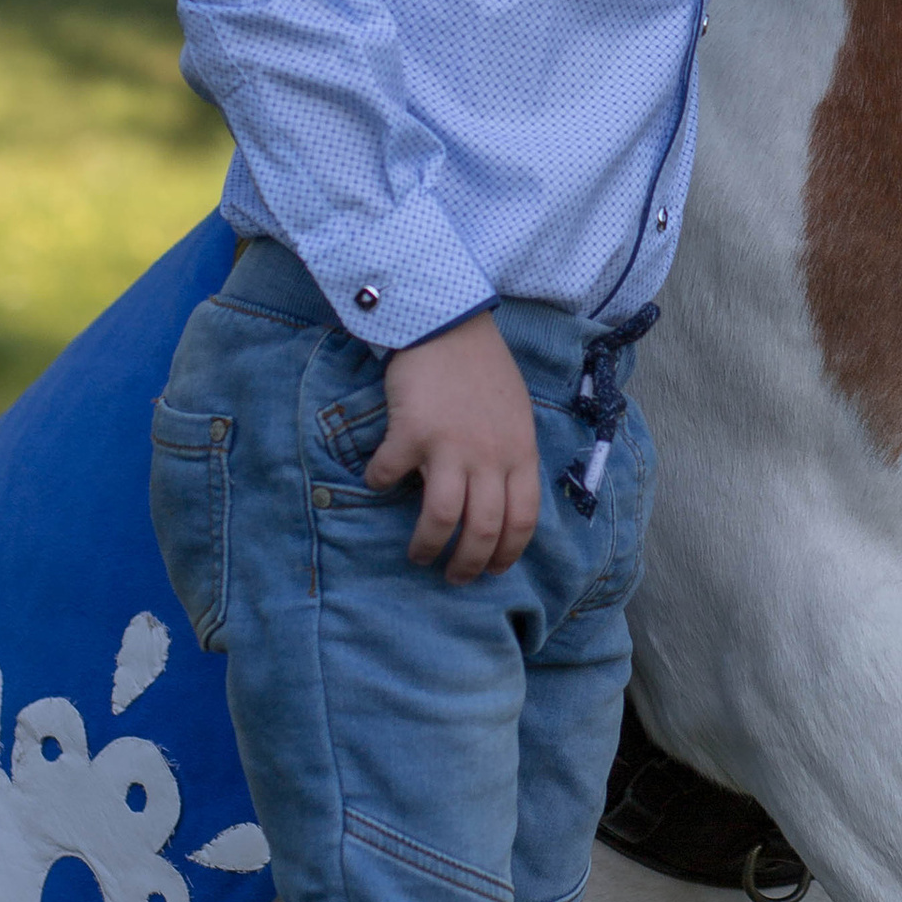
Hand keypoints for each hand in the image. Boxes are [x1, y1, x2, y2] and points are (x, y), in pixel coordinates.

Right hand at [365, 308, 539, 576]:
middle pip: (483, 530)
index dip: (507, 554)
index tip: (492, 571)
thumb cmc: (484, 371)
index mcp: (520, 453)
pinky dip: (380, 483)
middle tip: (452, 576)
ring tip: (417, 554)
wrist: (450, 325)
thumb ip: (511, 456)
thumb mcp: (516, 416)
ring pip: (442, 519)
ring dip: (426, 545)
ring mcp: (450, 446)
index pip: (523, 520)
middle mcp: (489, 456)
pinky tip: (378, 480)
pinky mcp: (412, 433)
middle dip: (466, 564)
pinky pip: (390, 475)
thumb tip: (499, 499)